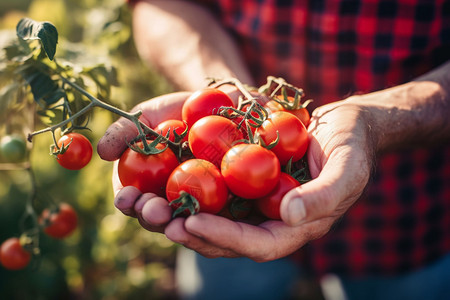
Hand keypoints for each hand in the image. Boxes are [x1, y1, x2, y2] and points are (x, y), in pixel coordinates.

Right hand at [97, 86, 247, 233]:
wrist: (218, 105)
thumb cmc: (175, 111)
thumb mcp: (146, 117)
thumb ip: (124, 132)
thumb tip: (101, 152)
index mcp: (144, 185)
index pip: (132, 199)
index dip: (127, 201)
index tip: (127, 197)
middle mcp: (168, 199)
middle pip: (157, 216)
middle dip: (153, 216)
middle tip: (155, 211)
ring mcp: (197, 203)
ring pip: (186, 221)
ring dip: (180, 224)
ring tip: (178, 221)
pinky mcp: (226, 203)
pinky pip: (219, 214)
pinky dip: (214, 218)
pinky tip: (212, 217)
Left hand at [160, 99, 373, 260]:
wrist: (345, 123)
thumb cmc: (351, 144)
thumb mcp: (347, 167)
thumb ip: (325, 195)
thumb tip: (289, 217)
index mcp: (297, 226)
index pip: (258, 243)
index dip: (225, 238)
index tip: (193, 224)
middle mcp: (272, 220)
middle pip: (228, 238)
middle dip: (193, 233)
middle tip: (160, 221)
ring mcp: (258, 202)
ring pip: (216, 217)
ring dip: (183, 215)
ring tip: (151, 207)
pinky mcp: (247, 182)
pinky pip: (216, 191)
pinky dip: (192, 189)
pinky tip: (167, 181)